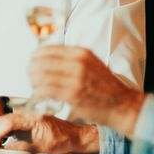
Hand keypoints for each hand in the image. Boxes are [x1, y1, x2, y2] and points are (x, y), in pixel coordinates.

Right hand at [0, 113, 98, 153]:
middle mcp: (27, 114)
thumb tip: (3, 150)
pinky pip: (8, 123)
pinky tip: (1, 141)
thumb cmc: (62, 140)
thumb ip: (21, 147)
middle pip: (1, 120)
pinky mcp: (25, 120)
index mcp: (32, 119)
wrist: (74, 136)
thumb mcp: (42, 148)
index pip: (7, 123)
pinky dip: (1, 131)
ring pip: (3, 121)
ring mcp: (25, 116)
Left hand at [29, 46, 145, 135]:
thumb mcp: (90, 63)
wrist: (122, 104)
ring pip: (40, 76)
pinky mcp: (72, 94)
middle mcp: (77, 63)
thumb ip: (70, 58)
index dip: (35, 57)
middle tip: (31, 77)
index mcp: (80, 52)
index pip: (47, 50)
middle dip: (32, 70)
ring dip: (34, 83)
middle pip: (40, 62)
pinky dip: (39, 93)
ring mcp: (75, 78)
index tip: (32, 64)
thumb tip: (44, 57)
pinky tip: (41, 96)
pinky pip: (46, 91)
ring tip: (36, 88)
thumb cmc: (104, 85)